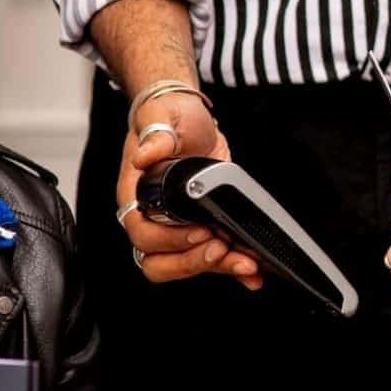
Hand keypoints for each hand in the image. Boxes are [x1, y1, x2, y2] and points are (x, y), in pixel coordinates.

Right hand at [116, 91, 261, 289]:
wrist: (189, 118)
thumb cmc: (169, 116)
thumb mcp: (162, 119)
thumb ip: (155, 139)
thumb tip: (143, 158)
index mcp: (138, 196)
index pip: (142, 233)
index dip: (168, 240)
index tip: (197, 231)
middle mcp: (154, 218)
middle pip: (160, 261)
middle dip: (193, 262)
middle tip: (221, 249)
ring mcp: (178, 228)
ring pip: (188, 264)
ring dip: (219, 268)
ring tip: (246, 264)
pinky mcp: (202, 230)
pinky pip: (212, 259)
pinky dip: (233, 269)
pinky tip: (252, 274)